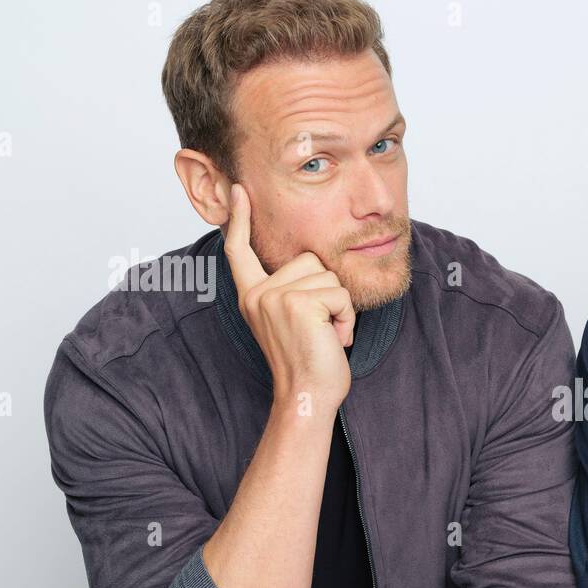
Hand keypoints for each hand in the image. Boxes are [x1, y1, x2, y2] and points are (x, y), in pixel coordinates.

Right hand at [224, 183, 354, 412]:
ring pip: (328, 275)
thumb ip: (290, 292)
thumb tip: (311, 264)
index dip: (240, 220)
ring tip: (325, 334)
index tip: (240, 191)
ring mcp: (275, 296)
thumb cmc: (308, 363)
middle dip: (327, 292)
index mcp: (252, 296)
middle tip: (319, 328)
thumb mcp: (291, 321)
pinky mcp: (298, 302)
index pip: (240, 251)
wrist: (307, 396)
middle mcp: (258, 293)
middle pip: (309, 259)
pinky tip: (332, 339)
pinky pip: (340, 293)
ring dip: (339, 307)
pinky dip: (346, 317)